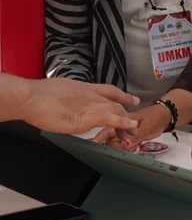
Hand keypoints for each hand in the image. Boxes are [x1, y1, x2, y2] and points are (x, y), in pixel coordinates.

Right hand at [22, 79, 139, 135]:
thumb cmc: (37, 96)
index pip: (108, 90)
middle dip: (126, 113)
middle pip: (115, 102)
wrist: (31, 97)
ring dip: (126, 122)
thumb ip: (69, 98)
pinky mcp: (88, 116)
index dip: (122, 95)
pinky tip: (130, 127)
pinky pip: (111, 118)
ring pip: (116, 110)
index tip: (132, 100)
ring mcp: (90, 103)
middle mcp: (90, 93)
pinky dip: (123, 122)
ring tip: (133, 132)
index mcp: (83, 87)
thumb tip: (68, 104)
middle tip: (133, 125)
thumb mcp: (59, 91)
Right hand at [94, 103, 170, 148]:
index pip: (107, 130)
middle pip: (110, 139)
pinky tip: (132, 150)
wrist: (167, 116)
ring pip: (118, 143)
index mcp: (123, 120)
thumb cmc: (156, 117)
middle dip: (112, 146)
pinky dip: (127, 149)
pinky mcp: (134, 137)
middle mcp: (123, 127)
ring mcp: (128, 132)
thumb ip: (135, 137)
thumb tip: (124, 146)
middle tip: (121, 151)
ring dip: (120, 149)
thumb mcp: (146, 127)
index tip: (93, 146)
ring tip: (129, 150)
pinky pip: (126, 145)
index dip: (99, 138)